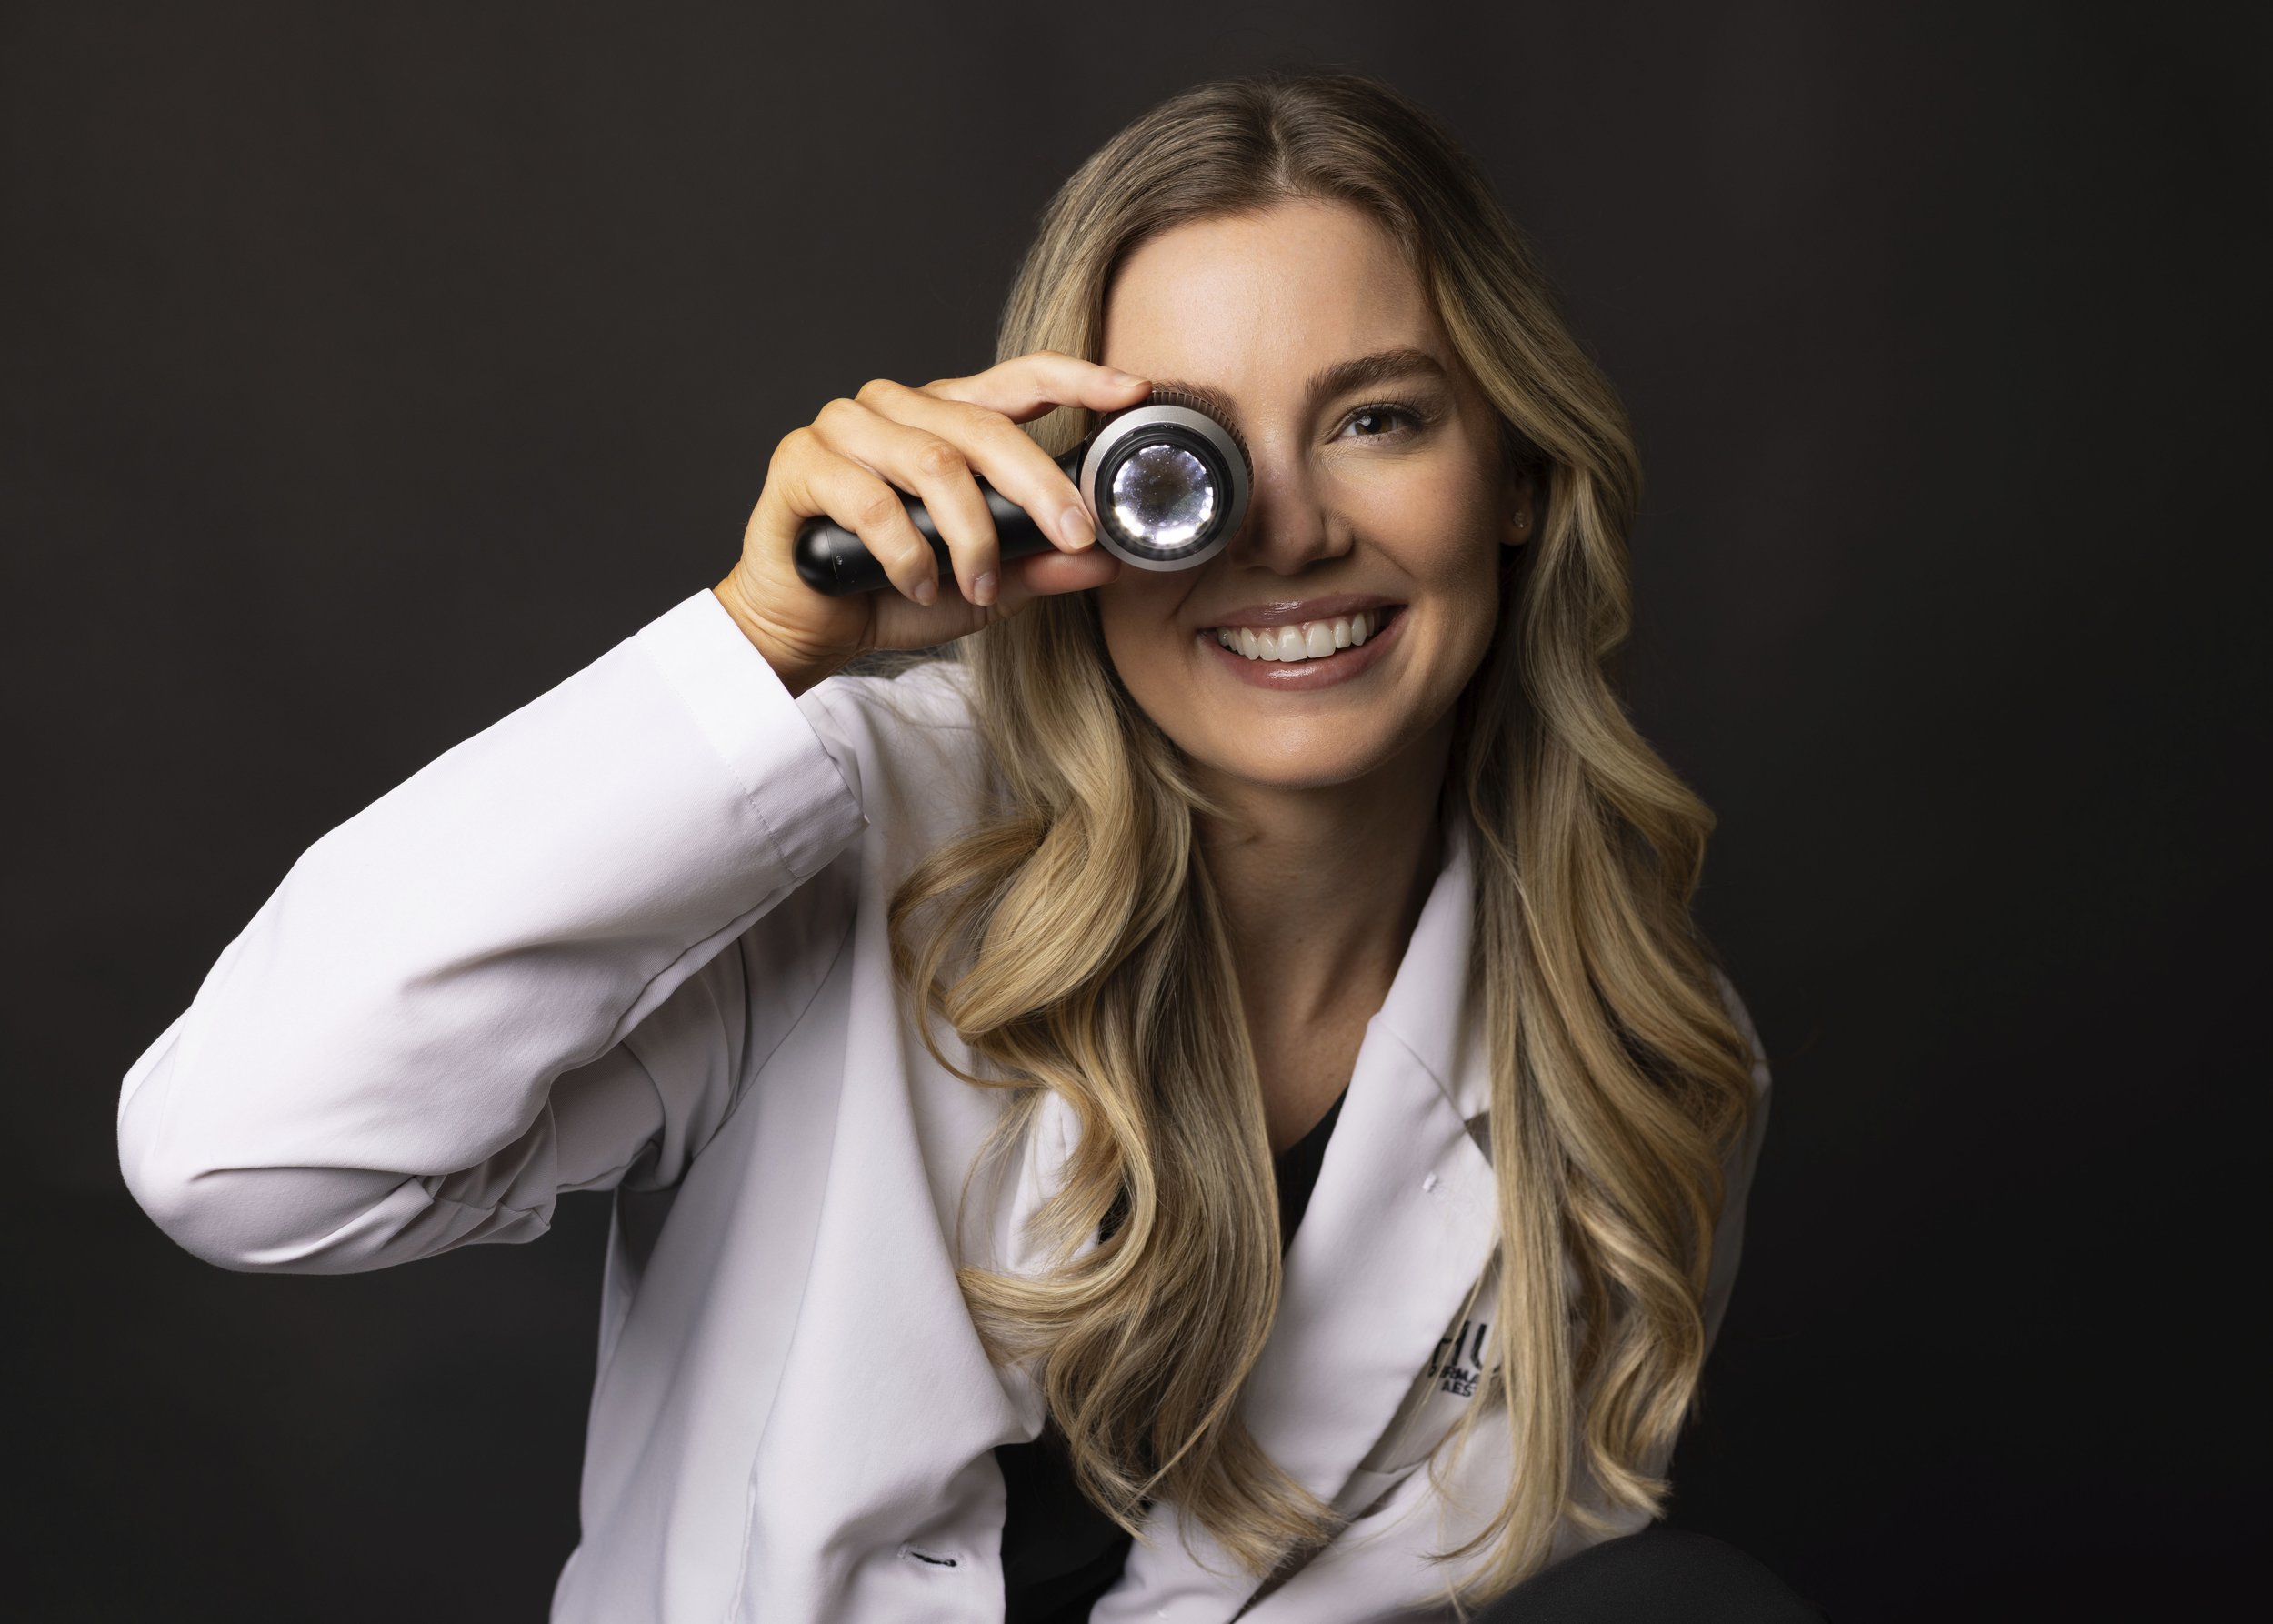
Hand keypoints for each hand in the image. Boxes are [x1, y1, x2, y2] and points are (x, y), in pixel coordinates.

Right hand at [714, 351, 1151, 693]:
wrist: (808, 628)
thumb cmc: (891, 593)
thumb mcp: (985, 586)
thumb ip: (1039, 565)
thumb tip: (1106, 559)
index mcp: (945, 418)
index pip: (1019, 379)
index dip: (1078, 379)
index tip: (1131, 391)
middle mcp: (896, 407)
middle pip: (985, 428)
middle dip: (1041, 487)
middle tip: (1075, 537)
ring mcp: (845, 427)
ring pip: (935, 463)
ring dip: (970, 536)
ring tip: (976, 586)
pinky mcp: (802, 461)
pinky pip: (873, 501)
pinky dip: (907, 554)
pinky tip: (915, 585)